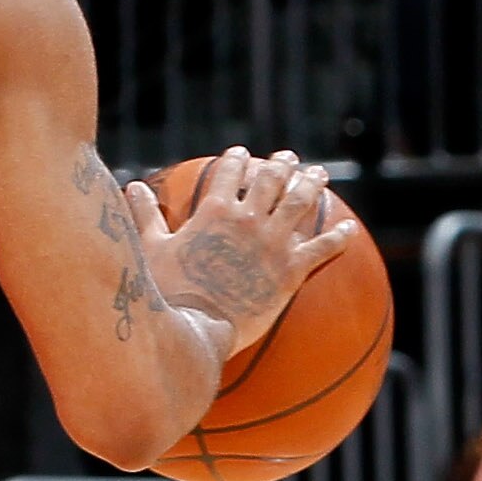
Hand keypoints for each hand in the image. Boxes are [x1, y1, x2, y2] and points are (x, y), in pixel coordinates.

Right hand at [139, 145, 354, 347]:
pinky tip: (349, 228)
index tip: (242, 154)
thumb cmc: (168, 292)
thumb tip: (131, 186)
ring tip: (319, 174)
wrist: (197, 326)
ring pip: (300, 203)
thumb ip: (144, 214)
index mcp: (215, 211)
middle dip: (281, 165)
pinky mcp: (291, 271)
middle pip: (270, 180)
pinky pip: (322, 249)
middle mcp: (248, 219)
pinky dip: (338, 237)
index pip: (228, 173)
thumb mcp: (151, 248)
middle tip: (289, 159)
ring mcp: (273, 243)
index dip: (237, 160)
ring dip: (311, 184)